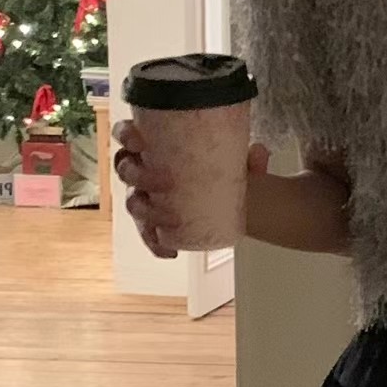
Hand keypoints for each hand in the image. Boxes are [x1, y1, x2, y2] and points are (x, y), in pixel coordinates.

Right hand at [112, 119, 268, 258]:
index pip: (128, 136)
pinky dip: (155, 243)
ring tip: (162, 217)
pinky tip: (169, 251)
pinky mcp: (156, 222)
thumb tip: (260, 152)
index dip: (126, 135)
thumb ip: (249, 159)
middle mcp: (145, 171)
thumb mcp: (235, 161)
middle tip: (158, 181)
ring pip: (133, 202)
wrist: (232, 200)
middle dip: (136, 174)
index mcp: (155, 147)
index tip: (140, 140)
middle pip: (126, 170)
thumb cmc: (221, 171)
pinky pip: (149, 234)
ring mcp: (147, 197)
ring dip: (143, 210)